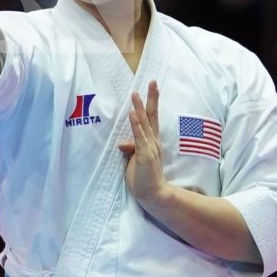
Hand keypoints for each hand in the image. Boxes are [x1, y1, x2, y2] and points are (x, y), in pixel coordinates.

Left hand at [118, 81, 170, 208]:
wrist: (154, 194)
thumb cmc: (144, 179)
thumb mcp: (135, 161)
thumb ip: (131, 149)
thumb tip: (122, 143)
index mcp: (151, 142)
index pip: (151, 119)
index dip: (150, 104)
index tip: (151, 89)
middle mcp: (153, 142)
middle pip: (152, 116)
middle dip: (152, 98)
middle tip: (152, 81)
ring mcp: (150, 148)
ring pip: (145, 123)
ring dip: (140, 108)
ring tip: (136, 94)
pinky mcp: (146, 155)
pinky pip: (140, 137)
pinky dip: (136, 124)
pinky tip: (133, 114)